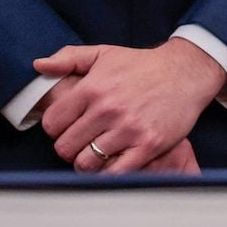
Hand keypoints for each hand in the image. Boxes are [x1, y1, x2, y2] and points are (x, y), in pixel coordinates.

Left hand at [34, 39, 226, 173]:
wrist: (186, 72)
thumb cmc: (143, 65)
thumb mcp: (104, 53)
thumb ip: (69, 57)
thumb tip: (39, 65)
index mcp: (92, 88)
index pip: (52, 123)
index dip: (57, 128)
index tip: (68, 126)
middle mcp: (108, 109)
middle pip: (65, 147)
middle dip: (70, 147)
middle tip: (83, 142)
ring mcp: (129, 129)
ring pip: (86, 163)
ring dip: (88, 162)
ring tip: (97, 153)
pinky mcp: (148, 145)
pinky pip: (114, 173)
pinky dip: (108, 173)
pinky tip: (113, 161)